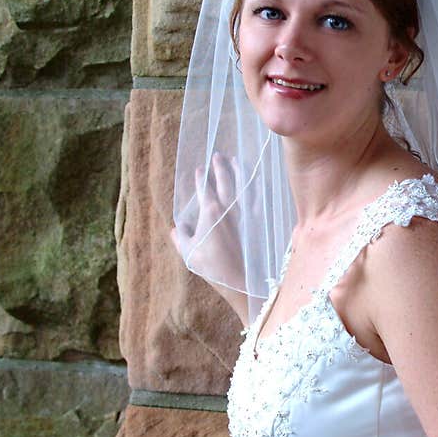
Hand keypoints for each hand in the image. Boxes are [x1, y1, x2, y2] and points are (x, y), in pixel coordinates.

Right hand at [172, 152, 246, 286]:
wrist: (241, 280)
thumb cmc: (212, 268)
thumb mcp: (189, 254)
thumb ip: (181, 238)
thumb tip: (177, 228)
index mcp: (210, 212)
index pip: (204, 188)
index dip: (202, 178)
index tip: (200, 169)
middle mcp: (229, 208)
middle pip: (224, 181)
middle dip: (220, 167)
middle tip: (217, 156)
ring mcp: (246, 213)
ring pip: (243, 185)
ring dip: (239, 171)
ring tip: (237, 160)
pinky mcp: (260, 222)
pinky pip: (259, 198)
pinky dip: (258, 187)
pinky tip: (258, 181)